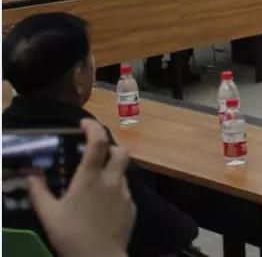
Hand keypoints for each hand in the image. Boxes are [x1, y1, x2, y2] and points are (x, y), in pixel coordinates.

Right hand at [26, 119, 133, 256]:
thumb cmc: (71, 236)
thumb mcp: (48, 215)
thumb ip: (39, 192)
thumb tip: (30, 174)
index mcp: (90, 178)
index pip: (98, 141)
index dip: (93, 127)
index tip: (84, 123)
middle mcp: (111, 180)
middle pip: (121, 150)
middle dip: (110, 147)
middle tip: (95, 153)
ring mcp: (125, 193)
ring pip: (123, 171)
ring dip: (111, 170)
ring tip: (95, 183)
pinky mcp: (132, 206)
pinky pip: (124, 190)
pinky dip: (114, 189)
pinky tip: (102, 204)